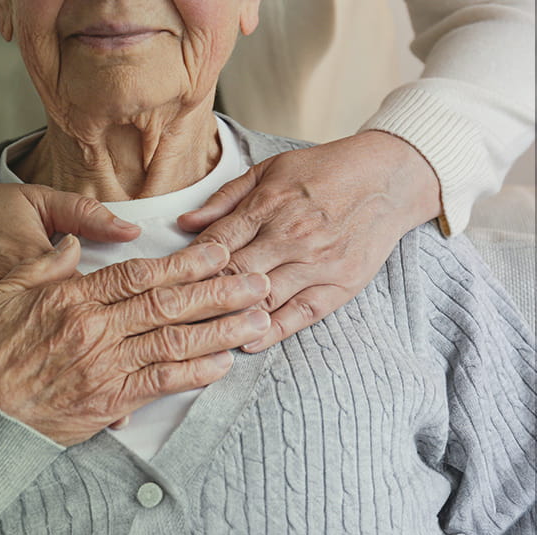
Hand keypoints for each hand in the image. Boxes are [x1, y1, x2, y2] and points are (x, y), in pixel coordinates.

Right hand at [0, 238, 271, 446]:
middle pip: (168, 304)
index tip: (217, 252)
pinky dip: (195, 373)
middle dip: (218, 291)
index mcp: (71, 296)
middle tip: (256, 281)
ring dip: (220, 330)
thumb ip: (43, 264)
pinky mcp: (107, 403)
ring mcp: (103, 367)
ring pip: (173, 342)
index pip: (139, 274)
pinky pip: (160, 384)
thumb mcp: (2, 290)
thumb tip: (75, 245)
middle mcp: (94, 329)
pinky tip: (223, 363)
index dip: (185, 262)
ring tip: (256, 319)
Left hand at [178, 131, 441, 351]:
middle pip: (234, 275)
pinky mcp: (342, 284)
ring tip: (200, 336)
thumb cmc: (323, 171)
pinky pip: (301, 314)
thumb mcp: (269, 171)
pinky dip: (272, 331)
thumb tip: (184, 224)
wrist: (389, 177)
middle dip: (200, 296)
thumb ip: (225, 200)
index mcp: (269, 205)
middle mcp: (292, 236)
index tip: (166, 284)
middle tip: (171, 317)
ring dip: (231, 318)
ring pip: (263, 299)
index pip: (216, 245)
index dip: (186, 267)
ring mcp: (318, 262)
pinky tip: (247, 342)